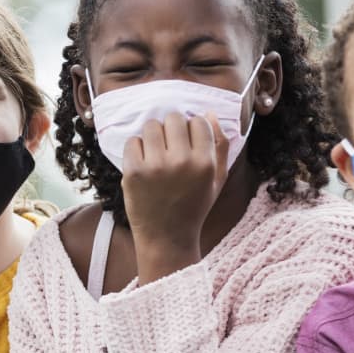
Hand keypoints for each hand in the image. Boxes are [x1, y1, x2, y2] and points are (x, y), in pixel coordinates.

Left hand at [121, 112, 229, 279]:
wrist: (167, 238)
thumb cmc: (194, 206)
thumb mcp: (216, 179)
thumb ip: (220, 146)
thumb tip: (209, 114)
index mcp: (205, 163)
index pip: (198, 121)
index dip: (192, 129)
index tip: (187, 144)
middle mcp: (182, 162)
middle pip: (173, 118)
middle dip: (171, 129)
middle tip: (170, 148)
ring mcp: (156, 167)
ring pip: (151, 126)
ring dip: (153, 137)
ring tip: (156, 155)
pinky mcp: (133, 172)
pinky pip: (132, 141)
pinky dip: (136, 150)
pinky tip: (143, 165)